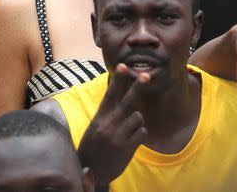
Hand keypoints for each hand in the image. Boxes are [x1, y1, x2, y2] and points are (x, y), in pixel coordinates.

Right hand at [79, 63, 149, 185]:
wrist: (90, 171)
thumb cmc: (94, 147)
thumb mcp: (95, 128)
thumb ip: (108, 114)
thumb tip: (123, 99)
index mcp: (100, 118)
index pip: (109, 95)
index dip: (117, 80)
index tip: (123, 65)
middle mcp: (108, 125)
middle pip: (127, 101)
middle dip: (137, 87)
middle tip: (146, 76)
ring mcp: (117, 136)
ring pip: (138, 117)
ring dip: (137, 122)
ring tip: (129, 131)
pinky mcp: (126, 147)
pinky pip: (142, 132)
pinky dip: (140, 135)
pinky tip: (131, 142)